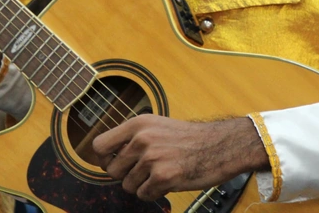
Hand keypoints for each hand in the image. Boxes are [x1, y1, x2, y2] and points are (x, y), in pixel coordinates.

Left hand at [91, 115, 268, 200]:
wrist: (220, 145)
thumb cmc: (190, 138)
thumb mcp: (157, 126)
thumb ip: (133, 137)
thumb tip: (106, 157)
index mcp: (138, 124)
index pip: (99, 146)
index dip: (103, 159)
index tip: (113, 162)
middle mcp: (142, 139)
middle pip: (112, 170)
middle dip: (126, 175)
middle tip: (145, 170)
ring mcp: (152, 158)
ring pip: (127, 185)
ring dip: (142, 184)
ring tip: (161, 172)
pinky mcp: (163, 176)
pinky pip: (143, 195)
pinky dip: (154, 192)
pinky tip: (168, 180)